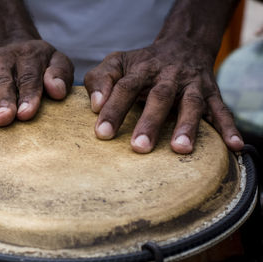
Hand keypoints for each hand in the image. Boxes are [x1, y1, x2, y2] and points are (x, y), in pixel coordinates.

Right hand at [0, 40, 73, 125]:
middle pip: (2, 82)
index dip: (28, 95)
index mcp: (28, 57)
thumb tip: (57, 91)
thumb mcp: (57, 60)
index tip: (26, 114)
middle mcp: (4, 60)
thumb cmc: (41, 63)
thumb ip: (59, 74)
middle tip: (2, 120)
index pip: (29, 77)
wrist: (16, 45)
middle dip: (2, 101)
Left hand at [84, 39, 243, 153]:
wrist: (181, 47)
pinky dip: (228, 127)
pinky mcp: (212, 92)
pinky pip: (222, 109)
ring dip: (188, 125)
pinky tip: (233, 145)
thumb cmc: (141, 64)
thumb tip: (94, 104)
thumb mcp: (117, 63)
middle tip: (139, 147)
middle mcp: (168, 76)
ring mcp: (192, 84)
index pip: (125, 87)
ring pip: (191, 103)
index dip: (113, 109)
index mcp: (141, 69)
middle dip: (150, 122)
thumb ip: (101, 79)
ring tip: (181, 148)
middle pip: (159, 97)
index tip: (102, 133)